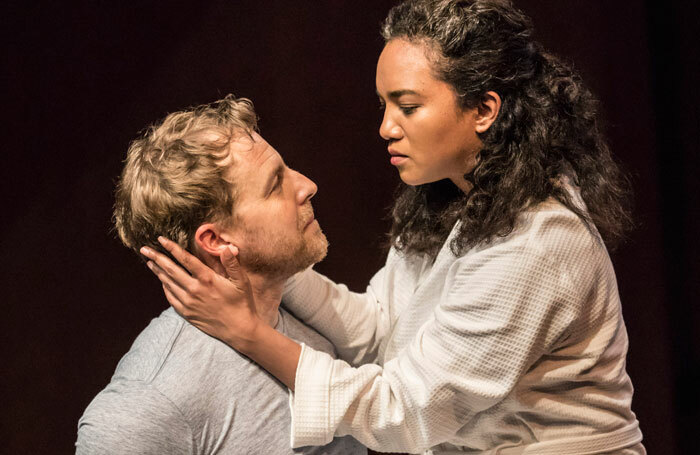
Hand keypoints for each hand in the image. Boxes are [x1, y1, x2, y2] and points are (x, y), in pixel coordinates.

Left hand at [140, 237, 260, 351]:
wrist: (238, 329)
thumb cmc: (242, 303)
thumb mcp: (241, 281)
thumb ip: (232, 264)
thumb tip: (226, 248)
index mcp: (207, 279)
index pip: (185, 259)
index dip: (172, 248)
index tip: (161, 239)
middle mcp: (194, 290)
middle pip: (170, 270)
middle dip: (156, 258)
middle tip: (144, 249)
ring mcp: (188, 302)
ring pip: (168, 283)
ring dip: (157, 272)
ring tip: (150, 262)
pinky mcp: (187, 313)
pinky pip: (171, 298)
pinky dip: (164, 288)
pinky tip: (162, 282)